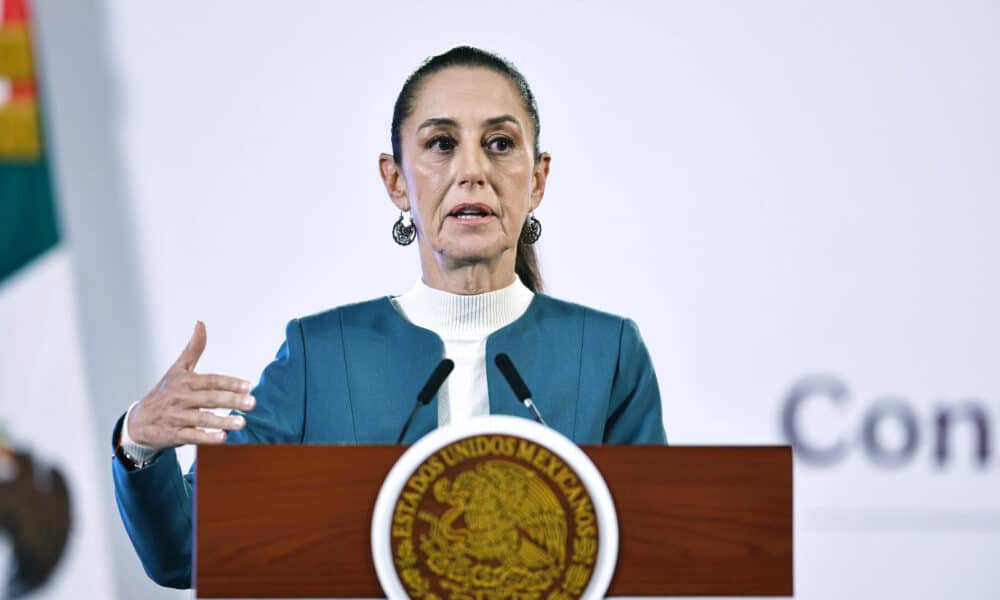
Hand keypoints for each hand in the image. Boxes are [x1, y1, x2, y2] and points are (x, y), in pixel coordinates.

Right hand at [128, 321, 254, 450]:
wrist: (139, 421)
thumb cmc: (164, 392)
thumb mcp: (177, 369)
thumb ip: (193, 349)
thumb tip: (201, 323)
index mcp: (184, 381)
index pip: (211, 380)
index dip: (229, 383)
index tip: (248, 386)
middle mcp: (180, 398)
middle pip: (209, 399)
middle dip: (231, 401)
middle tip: (252, 403)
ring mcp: (177, 417)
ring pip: (202, 419)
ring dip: (223, 421)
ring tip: (242, 423)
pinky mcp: (174, 434)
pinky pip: (192, 436)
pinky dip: (207, 437)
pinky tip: (222, 438)